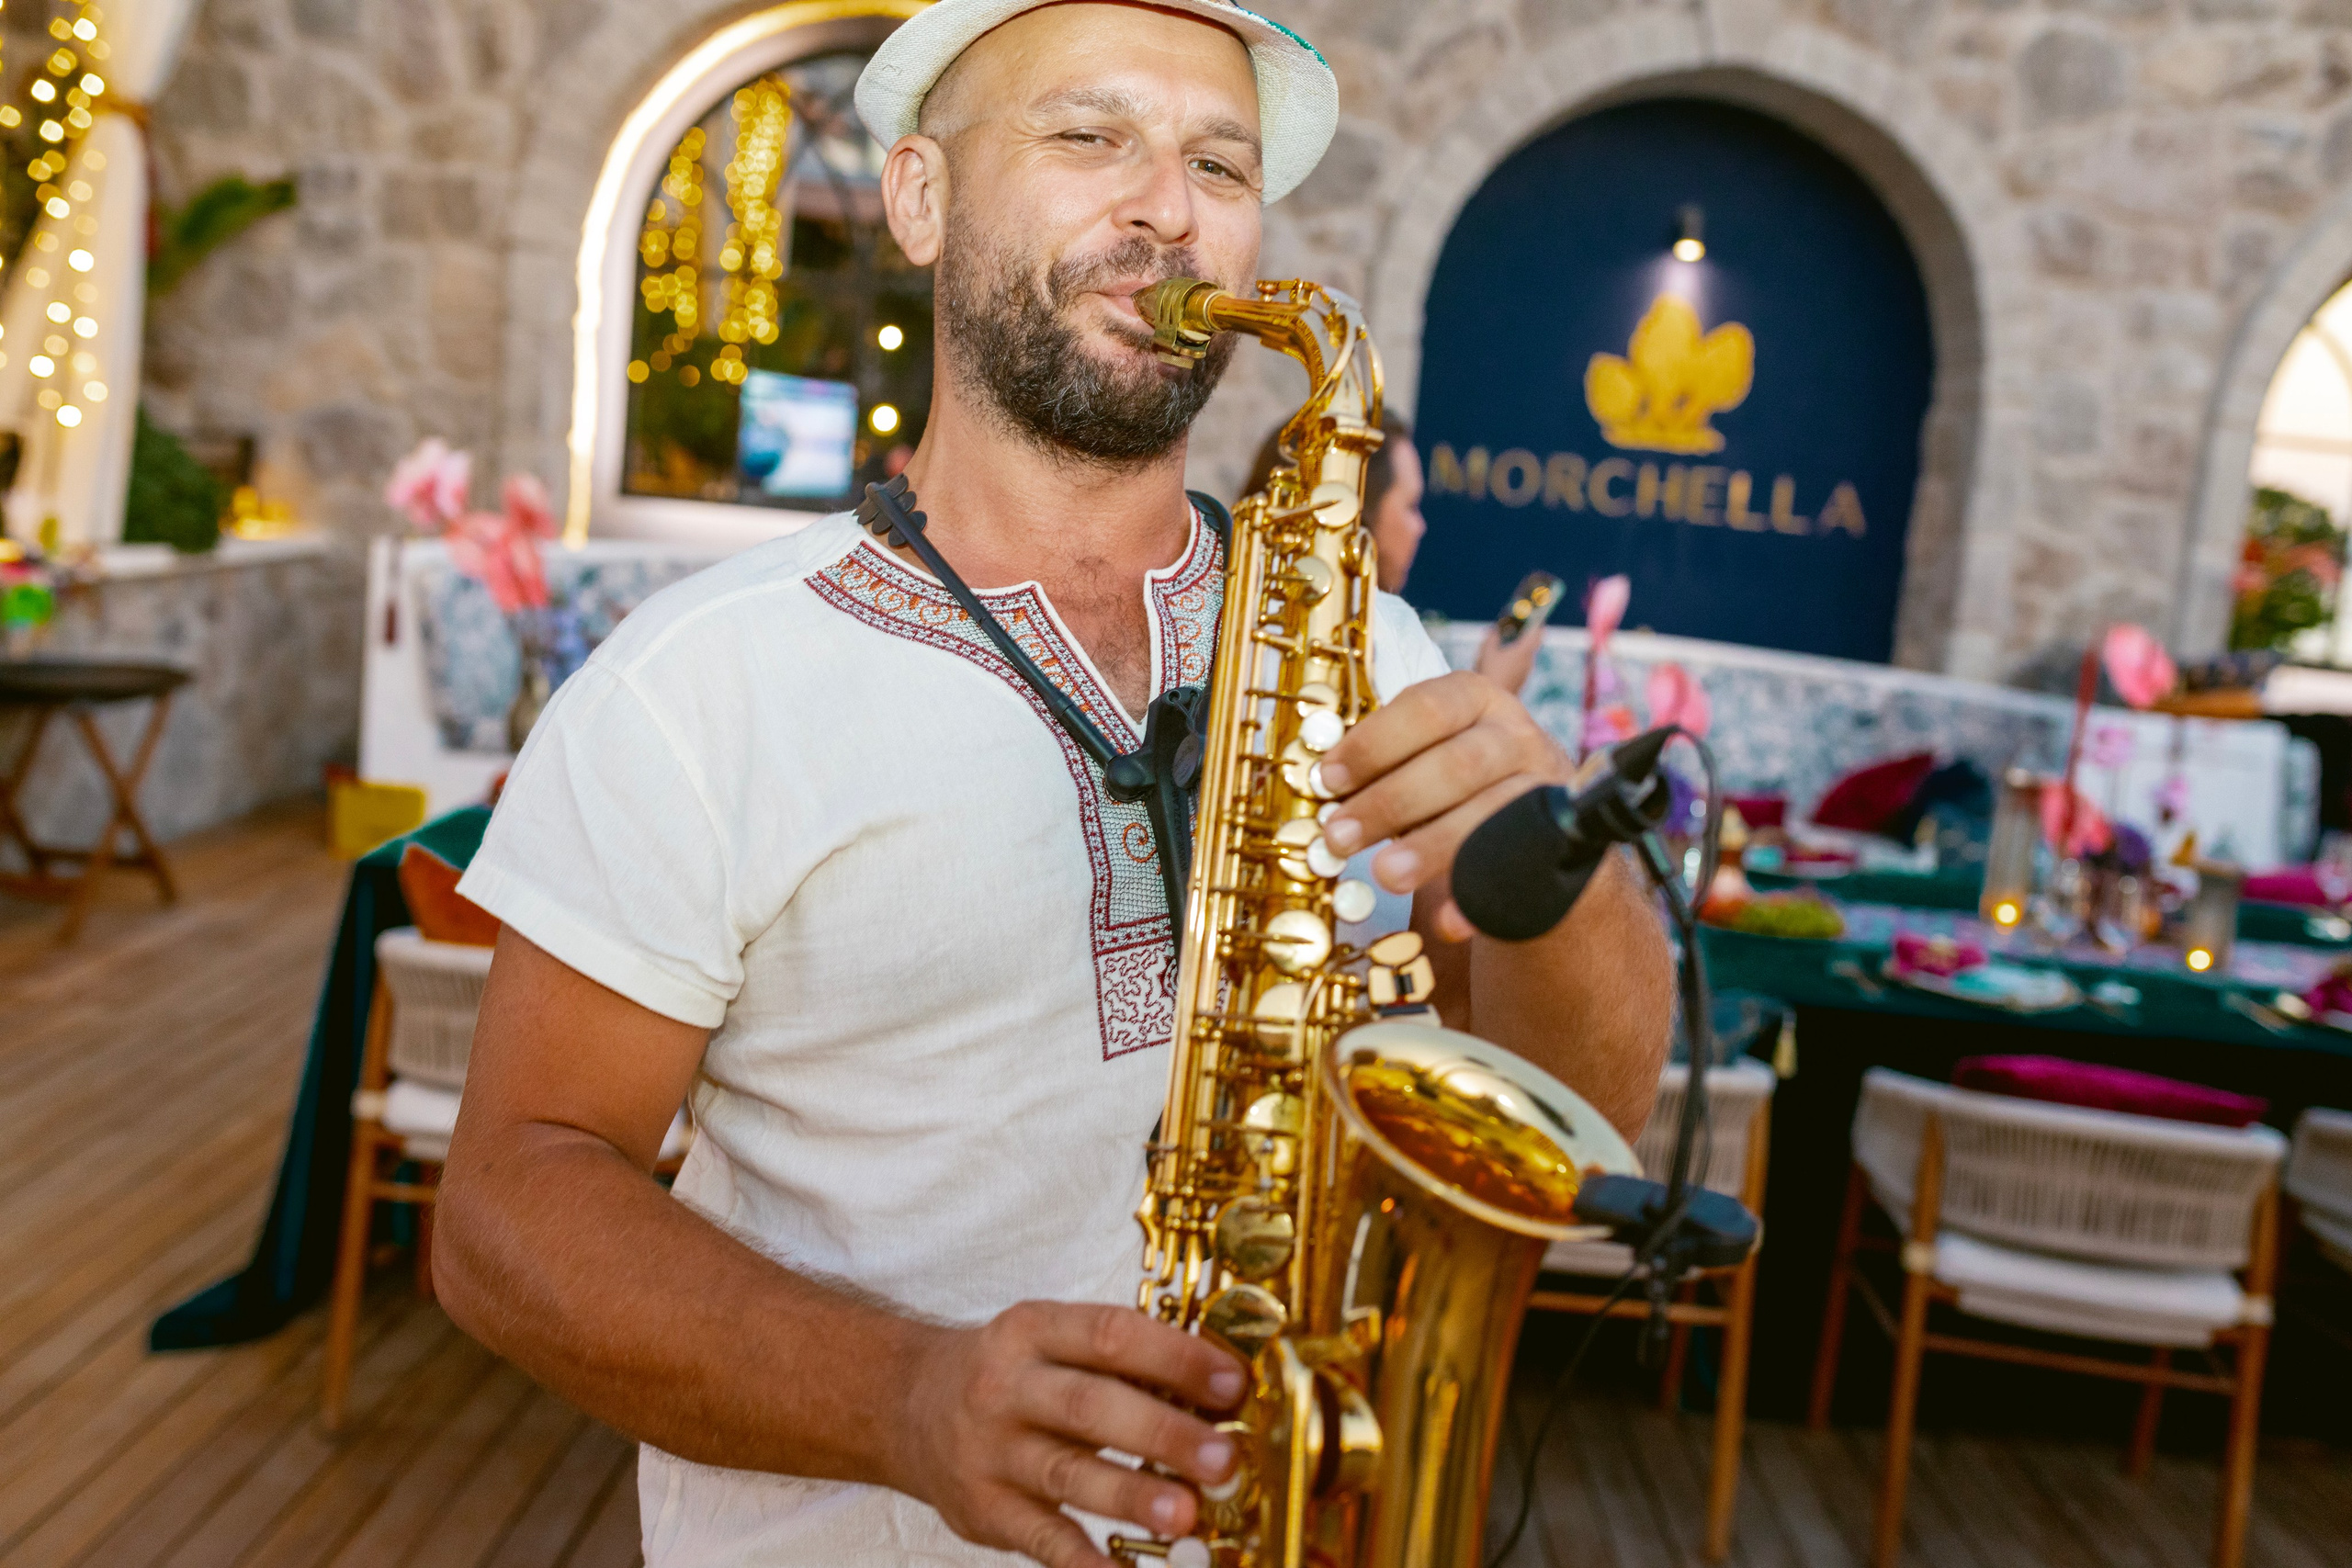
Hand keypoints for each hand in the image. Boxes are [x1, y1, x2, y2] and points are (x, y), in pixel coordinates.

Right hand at [892, 1301, 1246, 1566]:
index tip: (1233, 1383)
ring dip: (1130, 1495)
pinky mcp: (982, 1510)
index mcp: (1033, 1329)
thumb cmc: (1010, 1372)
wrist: (907, 1406)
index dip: (1174, 1358)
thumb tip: (1222, 1390)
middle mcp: (1006, 1387)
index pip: (1110, 1335)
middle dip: (1162, 1434)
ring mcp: (989, 1452)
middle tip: (1223, 1459)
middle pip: (1090, 1406)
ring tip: (1185, 1513)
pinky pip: (1039, 1539)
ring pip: (1066, 1474)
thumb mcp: (1051, 1339)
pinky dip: (1082, 1559)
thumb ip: (1122, 1359)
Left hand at [1316, 672, 1571, 940]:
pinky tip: (1447, 921)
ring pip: (1491, 811)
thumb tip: (1325, 789)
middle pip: (1456, 763)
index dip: (1373, 744)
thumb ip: (1384, 768)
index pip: (1426, 707)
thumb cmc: (1457, 792)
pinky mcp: (1561, 842)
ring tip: (1386, 874)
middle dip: (1391, 802)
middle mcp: (1517, 734)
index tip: (1329, 780)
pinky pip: (1521, 868)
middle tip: (1339, 837)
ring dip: (1433, 845)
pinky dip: (1481, 897)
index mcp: (1474, 700)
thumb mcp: (1425, 762)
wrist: (1540, 840)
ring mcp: (1545, 787)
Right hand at [1471, 623, 1542, 698]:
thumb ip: (1492, 637)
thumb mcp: (1487, 651)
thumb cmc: (1489, 673)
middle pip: (1533, 642)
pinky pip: (1522, 663)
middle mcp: (1528, 660)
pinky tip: (1502, 659)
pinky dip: (1516, 657)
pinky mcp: (1521, 679)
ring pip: (1527, 653)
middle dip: (1526, 633)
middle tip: (1516, 626)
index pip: (1537, 632)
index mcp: (1523, 651)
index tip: (1533, 614)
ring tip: (1505, 642)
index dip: (1536, 621)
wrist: (1492, 701)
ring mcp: (1526, 671)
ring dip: (1519, 646)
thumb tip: (1494, 630)